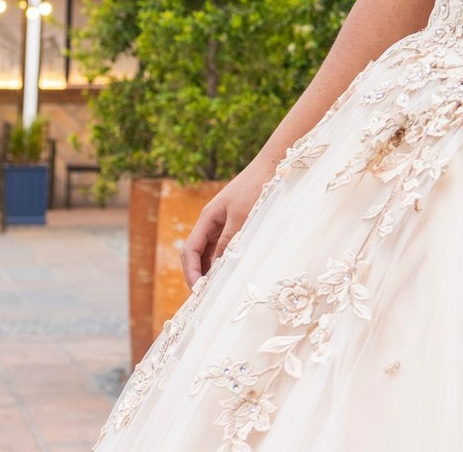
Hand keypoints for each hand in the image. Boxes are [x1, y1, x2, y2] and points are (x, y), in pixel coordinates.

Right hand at [180, 159, 275, 288]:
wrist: (272, 166)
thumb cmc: (256, 188)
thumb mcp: (242, 218)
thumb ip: (228, 242)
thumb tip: (216, 269)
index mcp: (207, 218)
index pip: (189, 250)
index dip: (191, 272)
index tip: (199, 291)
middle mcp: (211, 221)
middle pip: (196, 253)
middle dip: (197, 274)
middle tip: (206, 297)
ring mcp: (222, 222)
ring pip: (209, 251)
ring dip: (210, 269)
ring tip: (217, 290)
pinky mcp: (234, 223)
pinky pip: (222, 246)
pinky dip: (223, 260)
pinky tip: (230, 272)